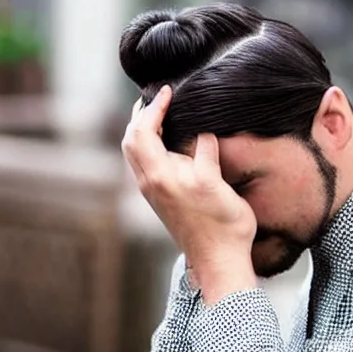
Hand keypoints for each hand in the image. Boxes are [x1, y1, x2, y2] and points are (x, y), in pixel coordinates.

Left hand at [122, 86, 257, 302]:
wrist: (219, 260)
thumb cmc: (222, 224)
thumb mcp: (215, 182)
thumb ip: (204, 151)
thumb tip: (201, 130)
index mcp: (160, 176)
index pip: (144, 131)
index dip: (153, 107)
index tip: (167, 91)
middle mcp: (149, 184)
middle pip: (130, 141)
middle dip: (140, 116)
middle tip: (156, 99)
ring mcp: (153, 194)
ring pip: (134, 155)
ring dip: (141, 132)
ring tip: (159, 116)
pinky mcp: (160, 201)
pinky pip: (143, 166)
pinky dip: (147, 147)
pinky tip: (166, 145)